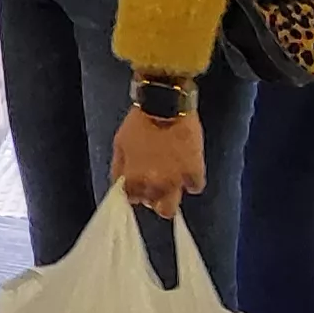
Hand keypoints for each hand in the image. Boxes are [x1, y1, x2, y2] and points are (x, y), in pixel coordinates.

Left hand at [112, 100, 206, 216]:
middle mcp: (154, 185)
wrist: (165, 105)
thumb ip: (118, 168)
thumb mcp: (119, 144)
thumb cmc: (139, 122)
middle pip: (155, 208)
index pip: (132, 198)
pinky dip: (192, 181)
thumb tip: (118, 185)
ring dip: (170, 196)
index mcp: (133, 178)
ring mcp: (175, 180)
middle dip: (154, 199)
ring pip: (172, 207)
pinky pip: (195, 187)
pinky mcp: (195, 171)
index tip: (139, 183)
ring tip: (171, 181)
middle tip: (156, 185)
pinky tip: (188, 171)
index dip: (135, 191)